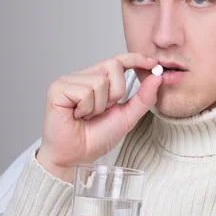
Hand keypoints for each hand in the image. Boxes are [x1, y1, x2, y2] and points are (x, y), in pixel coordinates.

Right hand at [37, 53, 161, 181]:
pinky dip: (86, 108)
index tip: (153, 64)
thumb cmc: (97, 138)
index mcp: (98, 80)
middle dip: (117, 92)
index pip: (118, 61)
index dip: (135, 58)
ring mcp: (68, 81)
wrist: (78, 156)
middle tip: (103, 110)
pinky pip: (84, 91)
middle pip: (113, 65)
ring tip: (87, 116)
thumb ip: (143, 98)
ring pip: (99, 81)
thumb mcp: (127, 117)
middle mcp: (83, 76)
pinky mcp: (57, 89)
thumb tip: (157, 77)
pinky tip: (77, 116)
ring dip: (99, 106)